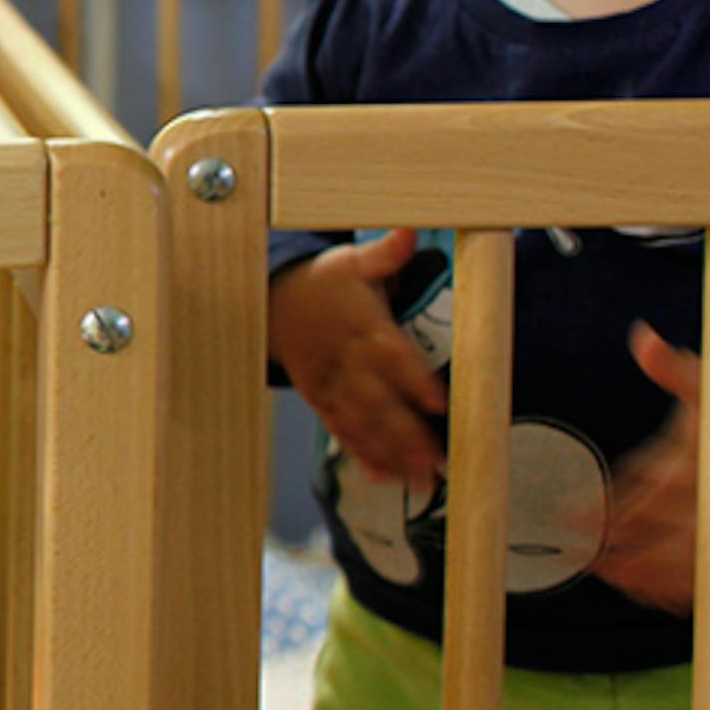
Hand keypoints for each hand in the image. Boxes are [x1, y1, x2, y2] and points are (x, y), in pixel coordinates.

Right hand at [265, 228, 447, 485]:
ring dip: (390, 451)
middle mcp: (344, 360)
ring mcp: (330, 384)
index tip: (439, 402)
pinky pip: (341, 430)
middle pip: (377, 400)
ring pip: (362, 422)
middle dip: (405, 432)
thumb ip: (384, 253)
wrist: (270, 302)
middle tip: (435, 459)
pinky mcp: (320, 400)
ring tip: (419, 477)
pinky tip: (383, 475)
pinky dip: (362, 453)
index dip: (413, 379)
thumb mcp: (349, 261)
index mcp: (359, 325)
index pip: (390, 354)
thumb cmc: (322, 282)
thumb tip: (409, 232)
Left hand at [596, 325, 709, 613]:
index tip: (577, 519)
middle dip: (631, 553)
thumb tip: (642, 339)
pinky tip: (658, 596)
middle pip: (671, 537)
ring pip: (694, 561)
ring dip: (654, 576)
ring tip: (615, 580)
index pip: (655, 492)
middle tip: (592, 563)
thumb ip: (676, 368)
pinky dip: (691, 588)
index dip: (617, 508)